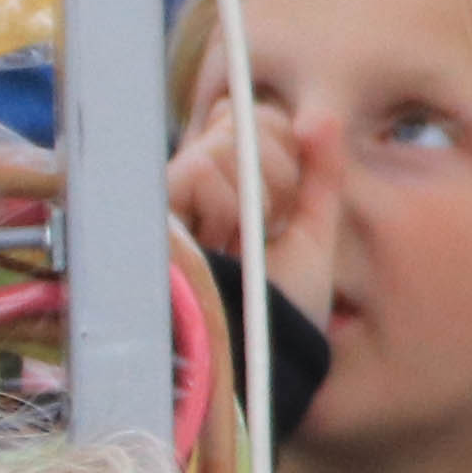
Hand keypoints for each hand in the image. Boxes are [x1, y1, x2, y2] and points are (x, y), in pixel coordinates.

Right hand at [169, 86, 343, 326]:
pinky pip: (202, 168)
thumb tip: (321, 116)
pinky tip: (217, 247)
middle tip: (264, 230)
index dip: (283, 150)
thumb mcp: (313, 236)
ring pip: (222, 144)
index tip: (287, 206)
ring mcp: (167, 192)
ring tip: (238, 246)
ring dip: (251, 200)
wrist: (258, 356)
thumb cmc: (283, 307)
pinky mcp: (149, 206)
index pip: (253, 117)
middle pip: (239, 122)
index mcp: (230, 182)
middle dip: (274, 176)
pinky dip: (226, 209)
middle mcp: (192, 180)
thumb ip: (322, 175)